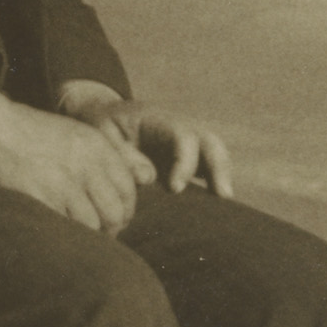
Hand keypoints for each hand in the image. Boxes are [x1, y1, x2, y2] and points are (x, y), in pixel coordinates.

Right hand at [0, 82, 145, 232]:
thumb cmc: (37, 135)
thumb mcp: (80, 135)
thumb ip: (111, 157)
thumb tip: (145, 180)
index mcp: (98, 147)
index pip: (129, 188)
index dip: (127, 209)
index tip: (118, 218)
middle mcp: (86, 165)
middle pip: (116, 211)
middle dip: (113, 228)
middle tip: (104, 234)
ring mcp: (63, 183)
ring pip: (93, 225)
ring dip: (91, 236)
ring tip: (84, 237)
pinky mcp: (42, 198)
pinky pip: (66, 228)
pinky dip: (68, 236)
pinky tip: (63, 233)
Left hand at [75, 95, 234, 198]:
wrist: (105, 116)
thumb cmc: (102, 125)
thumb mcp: (102, 133)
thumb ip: (123, 154)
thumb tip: (149, 178)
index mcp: (159, 120)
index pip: (184, 136)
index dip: (185, 161)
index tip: (176, 188)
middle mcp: (179, 128)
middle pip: (210, 141)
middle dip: (219, 167)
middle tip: (223, 196)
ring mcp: (186, 143)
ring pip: (215, 154)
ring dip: (223, 177)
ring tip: (225, 206)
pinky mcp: (186, 158)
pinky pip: (208, 168)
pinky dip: (215, 185)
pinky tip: (215, 210)